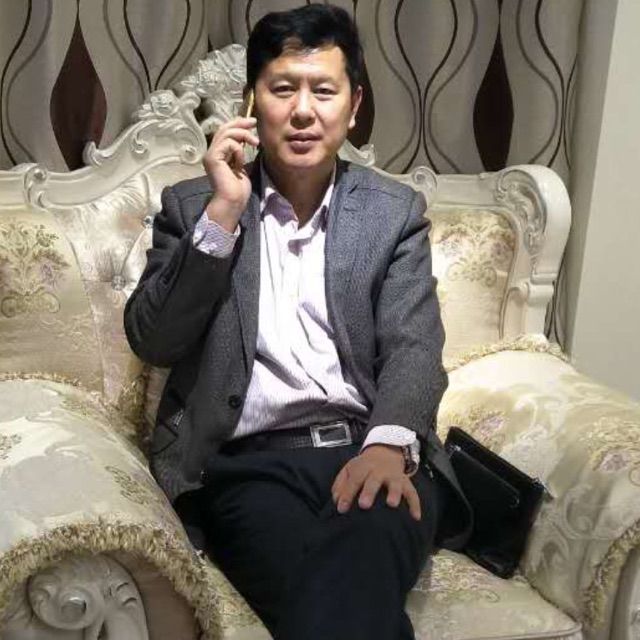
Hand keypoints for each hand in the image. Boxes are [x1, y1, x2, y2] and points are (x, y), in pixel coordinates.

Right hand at [202, 117, 259, 231]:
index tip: (252, 122)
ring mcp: (211, 155)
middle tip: (254, 122)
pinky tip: (240, 162)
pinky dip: (239, 150)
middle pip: (224, 128)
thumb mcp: (241, 165)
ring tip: (255, 143)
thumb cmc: (238, 189)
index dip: (238, 123)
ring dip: (244, 135)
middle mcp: (212, 152)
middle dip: (240, 123)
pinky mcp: (213, 158)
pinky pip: (229, 144)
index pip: (225, 132)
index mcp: (218, 154)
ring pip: (226, 133)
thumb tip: (247, 139)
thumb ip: (240, 152)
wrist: (233, 202)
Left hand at [331, 445, 421, 520]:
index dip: (347, 494)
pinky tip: (416, 517)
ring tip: (392, 505)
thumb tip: (336, 501)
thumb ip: (340, 484)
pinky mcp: (406, 482)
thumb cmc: (363, 467)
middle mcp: (379, 471)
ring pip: (395, 484)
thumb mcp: (349, 469)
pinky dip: (415, 504)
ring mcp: (394, 476)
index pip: (354, 480)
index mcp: (363, 467)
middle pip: (374, 480)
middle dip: (369, 492)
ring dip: (394, 493)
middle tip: (364, 505)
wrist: (385, 452)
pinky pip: (413, 493)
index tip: (341, 509)